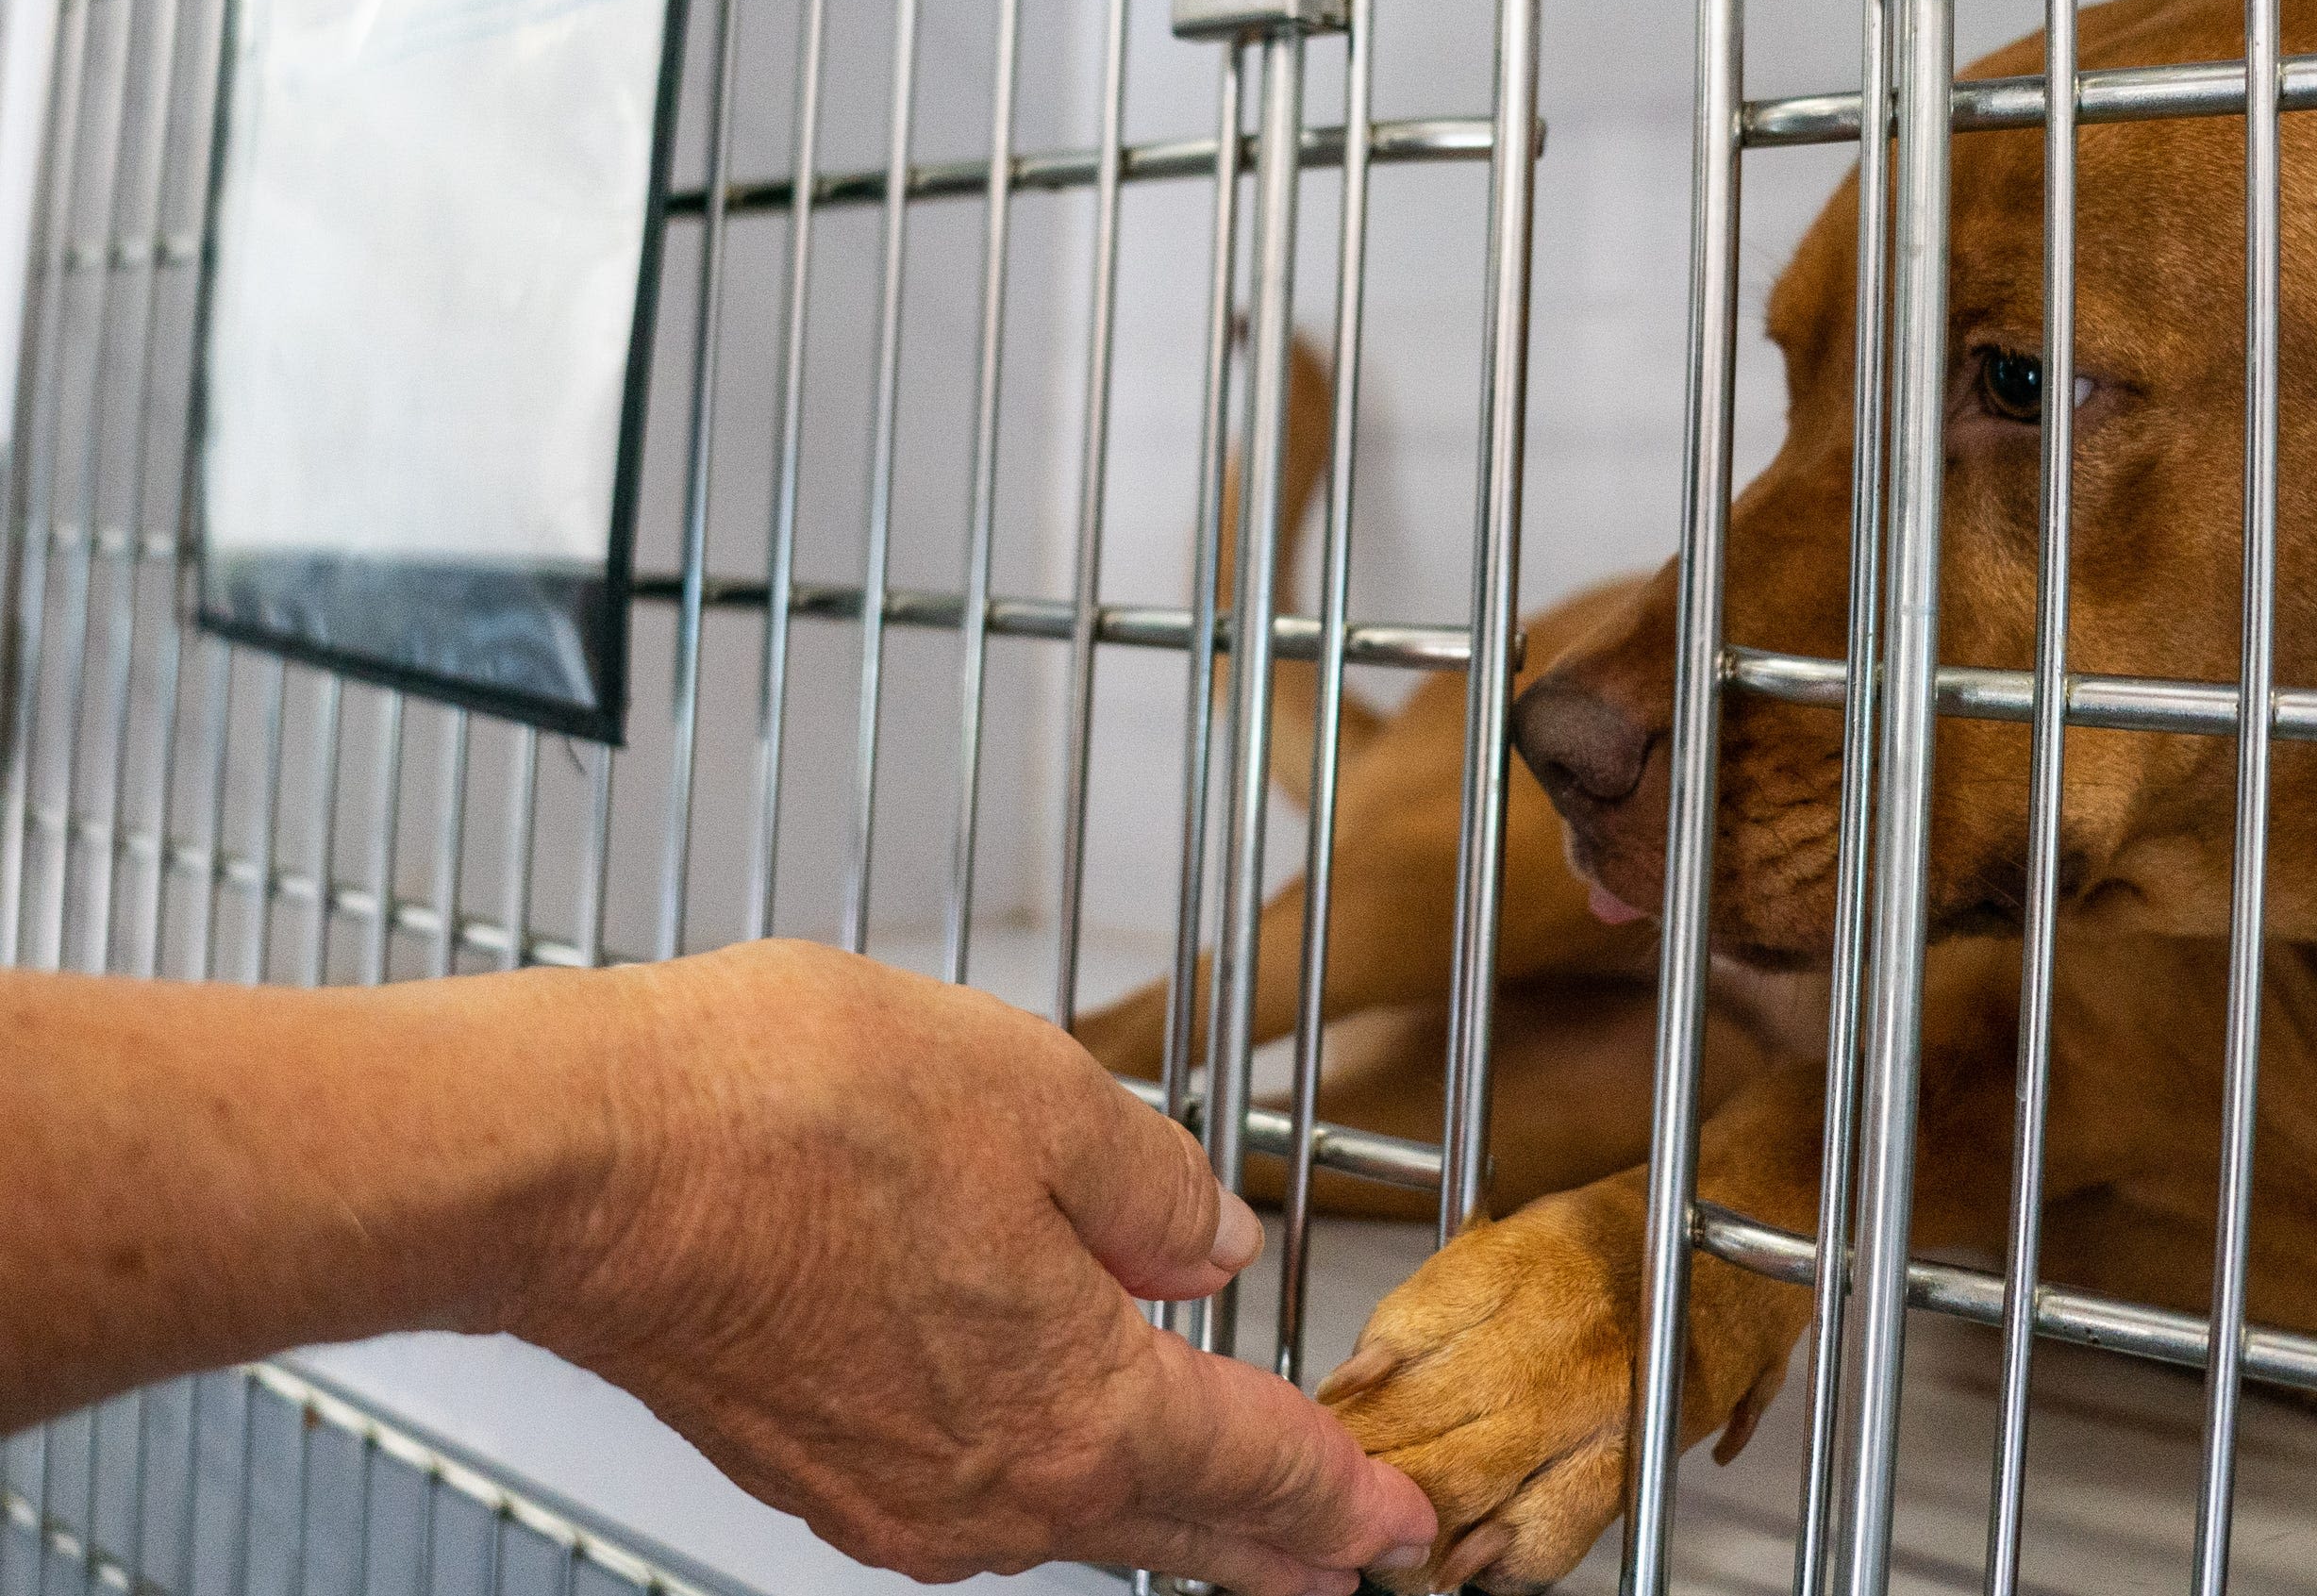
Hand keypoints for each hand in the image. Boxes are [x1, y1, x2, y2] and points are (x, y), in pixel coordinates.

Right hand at [508, 941, 1433, 1594]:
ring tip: (1215, 1509)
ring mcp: (892, 1495)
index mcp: (1079, 1407)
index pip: (1259, 1469)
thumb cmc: (785, 1116)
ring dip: (1158, 1511)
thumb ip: (1154, 1190)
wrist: (581, 1164)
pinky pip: (970, 1489)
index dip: (1345, 1498)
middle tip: (1343, 1561)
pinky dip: (1043, 1474)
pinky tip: (1049, 1437)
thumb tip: (1211, 1242)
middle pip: (1175, 1526)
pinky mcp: (813, 1469)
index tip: (1401, 1526)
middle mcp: (992, 1485)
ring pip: (1068, 1513)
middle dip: (1274, 1545)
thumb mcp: (1042, 1101)